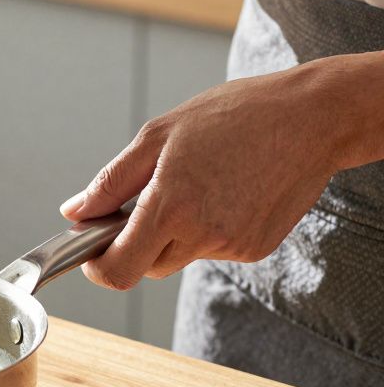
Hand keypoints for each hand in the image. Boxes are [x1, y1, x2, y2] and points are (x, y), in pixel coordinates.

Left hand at [60, 60, 367, 290]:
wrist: (312, 118)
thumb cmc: (234, 116)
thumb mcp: (158, 136)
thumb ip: (110, 182)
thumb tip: (74, 212)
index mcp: (171, 207)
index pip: (119, 270)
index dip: (98, 266)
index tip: (93, 249)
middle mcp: (202, 235)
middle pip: (146, 266)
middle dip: (136, 243)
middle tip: (147, 200)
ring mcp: (233, 246)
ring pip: (179, 257)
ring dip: (174, 233)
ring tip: (197, 184)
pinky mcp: (256, 249)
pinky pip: (214, 250)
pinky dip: (208, 230)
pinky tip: (226, 192)